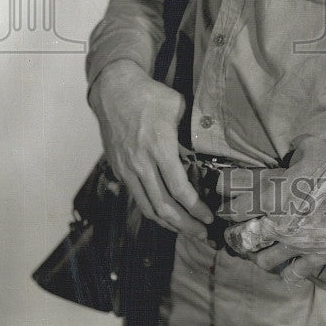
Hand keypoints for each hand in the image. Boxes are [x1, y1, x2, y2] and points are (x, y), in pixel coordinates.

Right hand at [88, 60, 212, 239]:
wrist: (114, 90)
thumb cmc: (149, 95)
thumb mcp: (178, 106)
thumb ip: (192, 128)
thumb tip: (211, 143)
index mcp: (159, 147)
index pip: (179, 189)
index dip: (195, 208)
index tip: (210, 218)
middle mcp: (141, 163)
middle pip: (163, 206)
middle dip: (185, 225)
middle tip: (203, 235)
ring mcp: (127, 168)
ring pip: (147, 207)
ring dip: (168, 224)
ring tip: (186, 231)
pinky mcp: (119, 169)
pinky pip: (137, 196)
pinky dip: (153, 209)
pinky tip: (166, 213)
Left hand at [216, 136, 325, 282]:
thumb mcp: (312, 146)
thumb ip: (296, 148)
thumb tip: (291, 148)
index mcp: (274, 196)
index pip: (238, 206)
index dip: (226, 206)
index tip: (222, 207)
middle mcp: (279, 224)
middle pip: (244, 238)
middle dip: (235, 237)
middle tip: (232, 235)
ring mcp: (297, 244)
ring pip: (265, 260)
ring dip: (258, 257)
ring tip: (256, 254)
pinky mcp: (315, 257)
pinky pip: (293, 273)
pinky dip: (285, 272)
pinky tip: (283, 269)